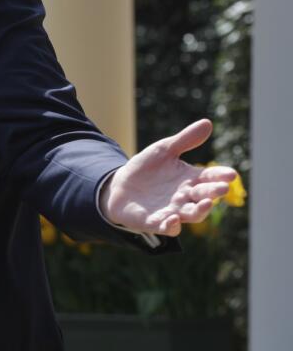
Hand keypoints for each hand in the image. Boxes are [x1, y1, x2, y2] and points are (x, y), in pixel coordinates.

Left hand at [100, 119, 237, 236]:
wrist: (120, 186)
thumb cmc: (146, 168)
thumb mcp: (163, 150)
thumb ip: (184, 140)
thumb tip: (207, 123)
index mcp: (190, 179)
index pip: (210, 177)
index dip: (221, 176)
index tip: (231, 174)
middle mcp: (185, 197)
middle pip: (204, 196)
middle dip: (213, 192)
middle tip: (222, 188)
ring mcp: (172, 211)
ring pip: (191, 214)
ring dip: (200, 210)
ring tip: (207, 203)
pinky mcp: (154, 222)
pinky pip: (166, 227)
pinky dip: (171, 226)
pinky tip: (173, 219)